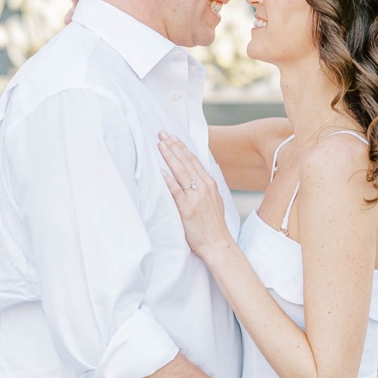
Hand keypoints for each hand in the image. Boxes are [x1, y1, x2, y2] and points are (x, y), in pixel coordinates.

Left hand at [158, 131, 229, 259]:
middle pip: (186, 161)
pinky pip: (176, 192)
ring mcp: (196, 197)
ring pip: (181, 172)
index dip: (182, 147)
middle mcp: (203, 187)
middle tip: (161, 133)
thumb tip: (195, 176)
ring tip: (159, 145)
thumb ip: (204, 187)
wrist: (218, 243)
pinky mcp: (188, 209)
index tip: (172, 136)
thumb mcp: (214, 200)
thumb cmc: (213, 225)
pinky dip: (169, 180)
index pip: (194, 160)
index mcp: (209, 184)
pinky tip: (161, 171)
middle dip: (173, 146)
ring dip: (169, 156)